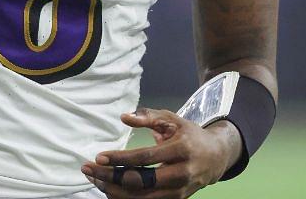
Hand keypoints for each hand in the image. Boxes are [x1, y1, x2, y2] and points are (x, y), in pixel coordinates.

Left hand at [82, 108, 241, 197]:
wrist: (216, 157)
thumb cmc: (190, 135)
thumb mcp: (173, 119)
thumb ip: (149, 116)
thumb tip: (124, 117)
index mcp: (181, 150)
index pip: (145, 158)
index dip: (120, 159)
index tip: (99, 157)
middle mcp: (181, 173)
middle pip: (141, 182)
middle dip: (111, 177)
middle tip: (89, 169)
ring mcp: (179, 191)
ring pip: (142, 198)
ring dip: (114, 191)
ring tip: (95, 180)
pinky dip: (126, 198)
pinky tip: (110, 189)